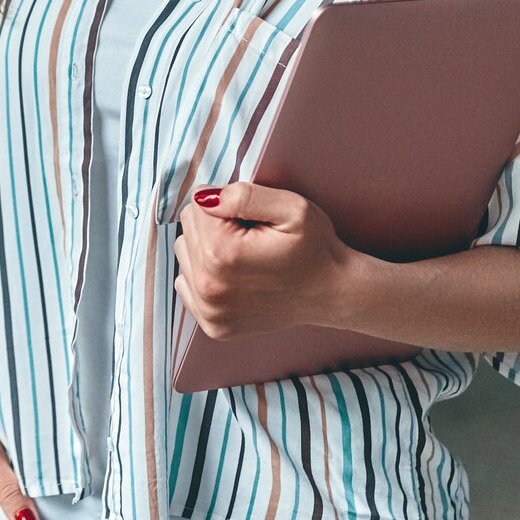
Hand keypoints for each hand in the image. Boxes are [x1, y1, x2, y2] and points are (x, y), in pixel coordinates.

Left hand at [173, 181, 360, 339]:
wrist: (334, 293)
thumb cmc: (316, 248)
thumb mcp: (292, 208)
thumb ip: (243, 195)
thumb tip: (202, 196)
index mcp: (222, 253)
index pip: (195, 205)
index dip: (226, 206)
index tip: (252, 220)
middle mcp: (208, 286)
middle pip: (187, 230)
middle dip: (215, 227)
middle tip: (252, 239)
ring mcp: (209, 311)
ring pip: (185, 255)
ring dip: (208, 250)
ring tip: (245, 258)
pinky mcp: (213, 325)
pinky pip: (187, 283)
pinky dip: (207, 275)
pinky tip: (237, 278)